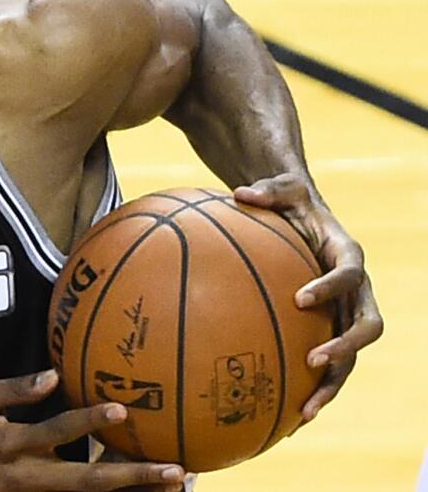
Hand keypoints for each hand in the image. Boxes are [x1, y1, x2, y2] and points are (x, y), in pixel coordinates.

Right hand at [0, 369, 184, 490]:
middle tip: (173, 471)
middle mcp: (30, 476)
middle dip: (131, 476)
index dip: (86, 421)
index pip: (54, 431)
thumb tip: (52, 374)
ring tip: (173, 487)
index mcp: (12, 445)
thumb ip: (12, 388)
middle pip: (88, 481)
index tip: (119, 408)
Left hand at [234, 173, 382, 421]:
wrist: (302, 212)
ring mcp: (347, 313)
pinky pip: (330, 365)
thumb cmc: (290, 201)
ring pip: (354, 357)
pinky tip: (285, 418)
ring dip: (334, 384)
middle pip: (367, 325)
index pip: (349, 273)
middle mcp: (357, 289)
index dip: (331, 287)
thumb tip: (238, 192)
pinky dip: (312, 389)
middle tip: (314, 362)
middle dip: (345, 347)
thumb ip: (266, 190)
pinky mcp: (332, 330)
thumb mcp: (281, 188)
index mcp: (347, 254)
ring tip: (305, 412)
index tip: (301, 300)